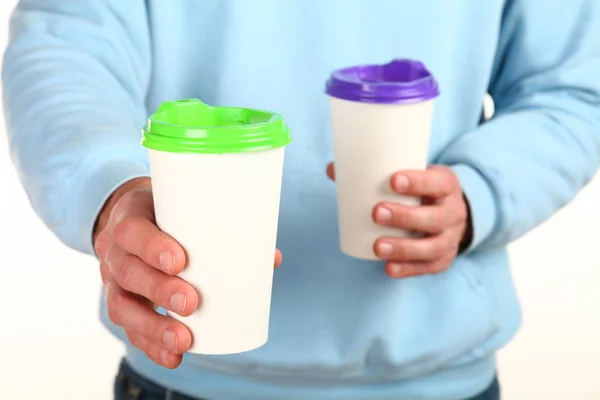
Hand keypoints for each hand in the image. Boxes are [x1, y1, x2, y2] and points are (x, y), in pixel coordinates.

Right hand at [94, 177, 282, 368]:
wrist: (135, 218)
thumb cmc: (169, 214)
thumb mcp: (187, 208)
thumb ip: (225, 227)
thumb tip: (271, 259)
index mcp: (130, 216)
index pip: (130, 229)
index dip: (151, 247)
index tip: (179, 262)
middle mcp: (116, 249)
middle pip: (127, 270)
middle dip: (158, 290)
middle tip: (191, 302)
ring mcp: (113, 278)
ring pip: (122, 305)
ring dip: (153, 327)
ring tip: (183, 340)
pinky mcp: (121, 301)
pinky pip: (128, 327)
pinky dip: (150, 344)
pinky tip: (173, 356)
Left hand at [327, 163, 470, 277]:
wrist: (450, 212)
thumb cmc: (421, 190)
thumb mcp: (410, 176)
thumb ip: (375, 172)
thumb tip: (332, 169)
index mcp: (447, 186)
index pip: (438, 182)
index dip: (418, 182)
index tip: (393, 180)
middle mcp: (454, 213)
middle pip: (436, 218)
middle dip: (405, 217)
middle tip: (376, 212)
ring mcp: (450, 239)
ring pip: (433, 247)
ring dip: (404, 248)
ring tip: (378, 246)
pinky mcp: (443, 260)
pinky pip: (428, 267)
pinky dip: (408, 269)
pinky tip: (388, 268)